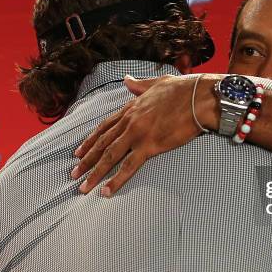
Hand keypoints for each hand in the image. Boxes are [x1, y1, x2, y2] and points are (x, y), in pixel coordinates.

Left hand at [71, 74, 219, 195]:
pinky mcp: (150, 146)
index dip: (91, 140)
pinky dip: (116, 180)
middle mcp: (130, 121)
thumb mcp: (157, 83)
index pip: (105, 127)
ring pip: (110, 156)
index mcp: (131, 108)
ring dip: (94, 173)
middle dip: (86, 160)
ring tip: (82, 186)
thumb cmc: (183, 89)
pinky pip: (129, 166)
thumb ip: (139, 85)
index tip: (79, 152)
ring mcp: (138, 134)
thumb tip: (127, 79)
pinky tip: (105, 191)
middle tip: (73, 174)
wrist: (198, 97)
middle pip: (102, 144)